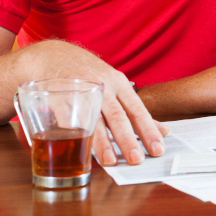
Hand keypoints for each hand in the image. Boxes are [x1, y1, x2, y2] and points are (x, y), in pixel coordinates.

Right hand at [20, 40, 168, 165]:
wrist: (52, 54)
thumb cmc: (89, 74)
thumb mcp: (115, 85)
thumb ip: (136, 110)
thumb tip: (163, 131)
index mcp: (119, 83)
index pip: (137, 109)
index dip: (148, 129)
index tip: (158, 149)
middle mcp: (103, 86)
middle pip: (117, 116)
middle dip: (127, 139)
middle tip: (137, 159)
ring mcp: (81, 90)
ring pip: (93, 119)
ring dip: (101, 142)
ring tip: (110, 161)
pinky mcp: (58, 96)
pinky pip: (67, 117)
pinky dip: (74, 132)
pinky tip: (79, 147)